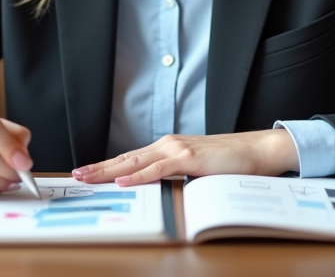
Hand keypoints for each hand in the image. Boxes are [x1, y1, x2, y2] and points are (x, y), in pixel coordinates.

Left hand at [71, 129, 298, 185]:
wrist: (257, 150)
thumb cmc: (231, 162)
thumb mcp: (196, 170)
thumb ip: (176, 175)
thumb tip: (158, 189)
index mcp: (168, 148)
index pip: (131, 158)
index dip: (108, 166)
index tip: (88, 173)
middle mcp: (168, 145)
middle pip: (126, 158)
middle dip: (100, 168)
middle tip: (76, 176)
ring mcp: (177, 149)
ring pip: (136, 162)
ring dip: (109, 170)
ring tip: (88, 177)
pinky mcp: (189, 158)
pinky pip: (158, 169)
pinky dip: (139, 175)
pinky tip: (124, 180)